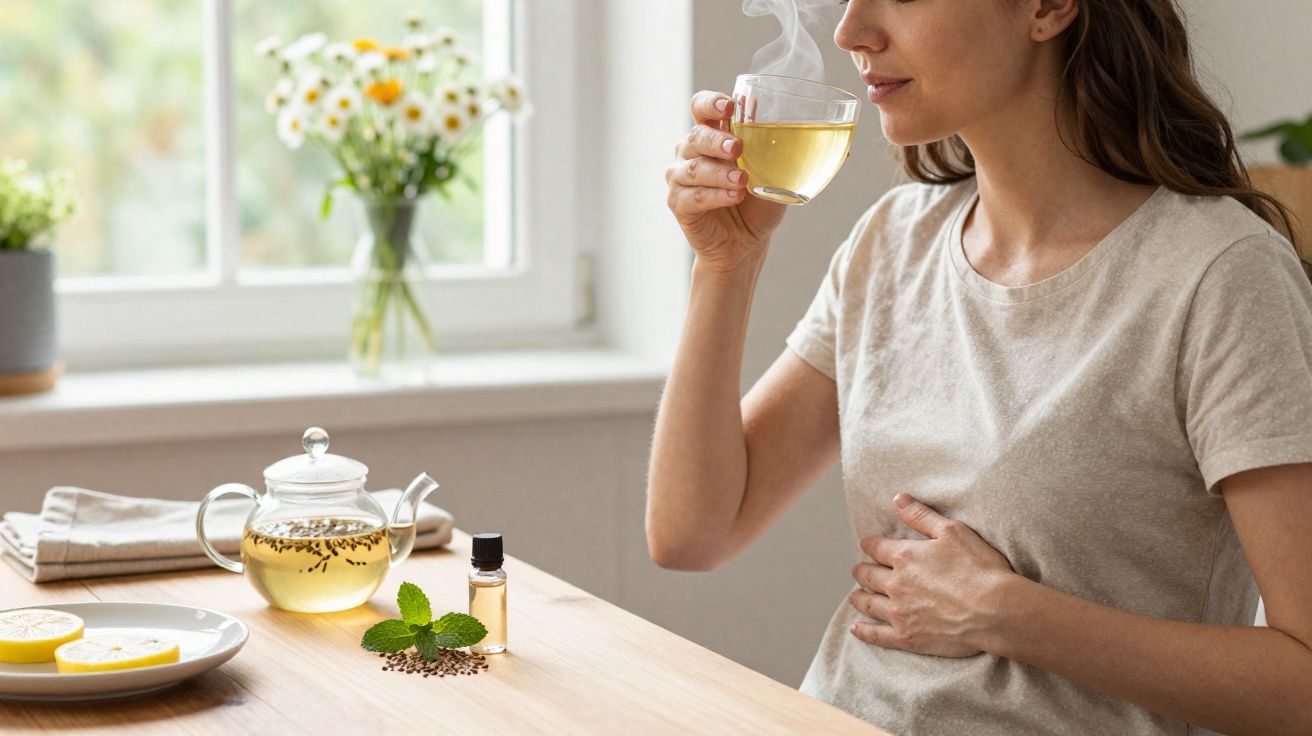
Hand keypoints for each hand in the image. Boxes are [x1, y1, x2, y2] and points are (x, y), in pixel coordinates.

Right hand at [665, 91, 785, 272]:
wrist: (745, 243)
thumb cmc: (760, 202)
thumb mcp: (782, 174)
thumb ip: (799, 155)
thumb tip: (849, 147)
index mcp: (714, 134)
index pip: (702, 106)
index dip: (712, 102)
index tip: (731, 107)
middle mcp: (691, 150)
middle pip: (696, 135)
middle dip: (717, 141)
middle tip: (738, 150)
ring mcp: (680, 177)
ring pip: (693, 167)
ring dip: (719, 173)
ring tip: (743, 181)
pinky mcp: (678, 203)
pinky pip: (691, 195)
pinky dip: (714, 196)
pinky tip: (733, 197)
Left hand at [848, 493, 1015, 657]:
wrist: (995, 610)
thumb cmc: (979, 568)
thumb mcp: (952, 531)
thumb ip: (921, 515)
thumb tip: (897, 499)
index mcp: (905, 556)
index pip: (877, 547)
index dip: (870, 545)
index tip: (867, 546)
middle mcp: (896, 584)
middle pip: (869, 575)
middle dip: (862, 571)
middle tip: (859, 570)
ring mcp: (899, 612)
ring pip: (869, 603)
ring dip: (860, 597)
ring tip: (855, 595)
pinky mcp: (907, 637)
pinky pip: (877, 635)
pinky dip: (864, 631)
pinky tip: (855, 628)